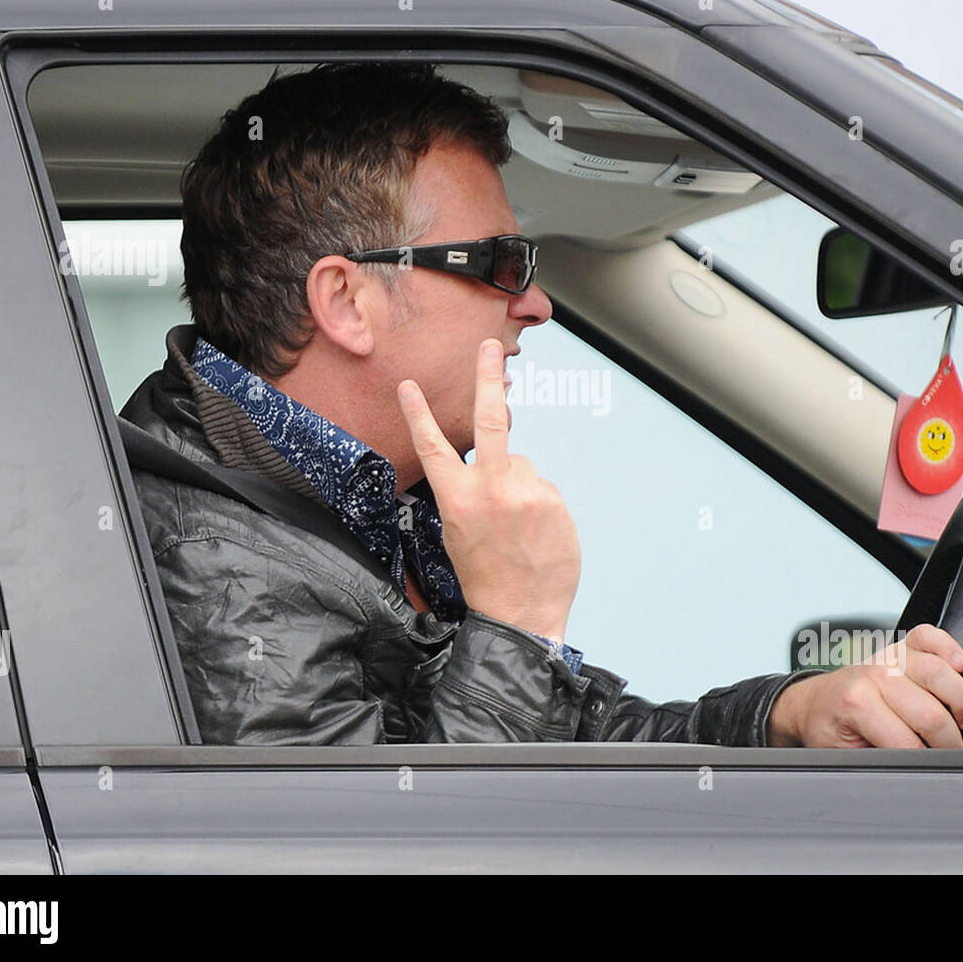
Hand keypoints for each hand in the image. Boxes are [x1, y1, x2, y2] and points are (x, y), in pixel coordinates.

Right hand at [397, 338, 579, 639]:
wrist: (523, 615)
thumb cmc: (488, 578)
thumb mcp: (459, 534)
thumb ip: (469, 492)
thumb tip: (491, 465)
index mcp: (458, 499)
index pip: (434, 446)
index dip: (418, 414)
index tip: (409, 385)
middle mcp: (491, 488)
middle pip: (491, 420)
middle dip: (487, 377)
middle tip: (490, 347)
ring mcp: (525, 491)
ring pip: (521, 465)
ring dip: (518, 485)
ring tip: (517, 526)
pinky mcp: (553, 499)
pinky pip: (542, 486)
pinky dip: (538, 503)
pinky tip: (535, 532)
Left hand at [767, 624, 962, 747]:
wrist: (815, 704)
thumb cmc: (830, 729)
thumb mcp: (847, 756)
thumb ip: (879, 760)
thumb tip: (911, 771)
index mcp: (856, 704)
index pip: (909, 741)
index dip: (925, 760)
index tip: (929, 766)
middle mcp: (874, 675)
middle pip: (932, 713)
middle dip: (947, 741)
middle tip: (945, 751)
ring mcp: (888, 658)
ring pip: (941, 674)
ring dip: (961, 702)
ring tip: (962, 721)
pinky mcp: (900, 647)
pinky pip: (929, 636)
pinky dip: (949, 646)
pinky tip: (959, 665)